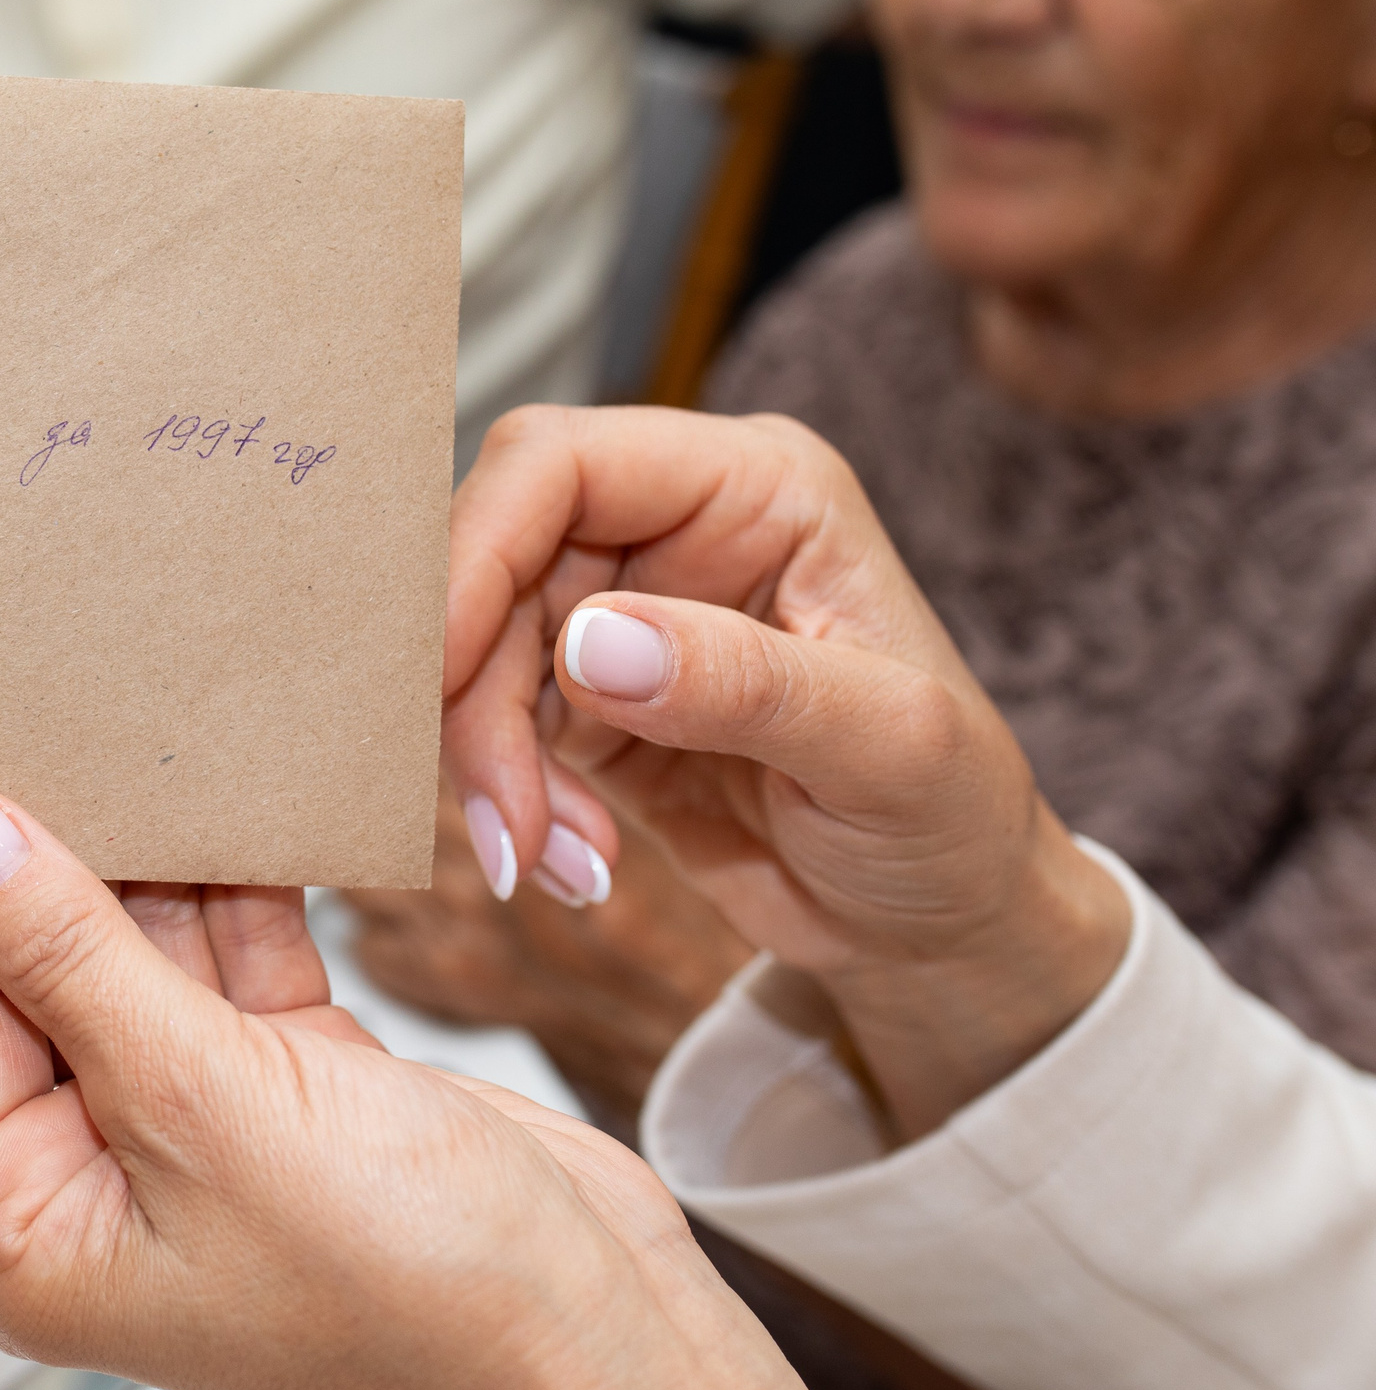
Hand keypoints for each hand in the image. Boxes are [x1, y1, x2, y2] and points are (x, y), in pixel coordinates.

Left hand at [0, 770, 810, 1389]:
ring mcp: (199, 1129)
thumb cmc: (409, 1285)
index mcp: (32, 1226)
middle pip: (37, 974)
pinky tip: (242, 793)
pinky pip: (236, 957)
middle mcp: (100, 1180)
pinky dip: (242, 883)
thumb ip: (71, 955)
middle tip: (57, 712)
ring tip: (143, 729)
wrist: (604, 1342)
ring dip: (155, 851)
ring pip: (143, 952)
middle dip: (56, 853)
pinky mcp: (294, 1085)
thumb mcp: (206, 1103)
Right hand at [441, 406, 1128, 1137]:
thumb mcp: (890, 749)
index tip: (439, 666)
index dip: (479, 547)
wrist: (939, 926)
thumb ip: (748, 684)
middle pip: (492, 559)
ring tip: (550, 859)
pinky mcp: (582, 703)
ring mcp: (619, 615)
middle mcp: (673, 530)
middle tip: (505, 817)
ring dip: (485, 764)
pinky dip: (506, 802)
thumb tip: (592, 640)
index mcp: (754, 487)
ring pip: (471, 651)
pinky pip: (488, 728)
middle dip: (470, 691)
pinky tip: (574, 862)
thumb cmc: (950, 815)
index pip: (562, 463)